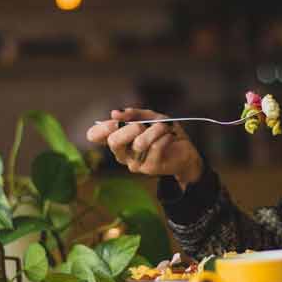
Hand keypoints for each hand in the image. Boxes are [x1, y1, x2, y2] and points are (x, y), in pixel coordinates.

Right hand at [86, 108, 202, 188]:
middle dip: (130, 128)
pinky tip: (170, 137)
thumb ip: (134, 114)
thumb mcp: (151, 117)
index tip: (114, 120)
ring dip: (155, 130)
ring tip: (164, 127)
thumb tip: (115, 113)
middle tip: (143, 125)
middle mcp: (122, 153)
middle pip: (114, 141)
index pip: (95, 136)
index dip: (100, 127)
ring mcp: (134, 163)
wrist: (186, 151)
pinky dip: (165, 136)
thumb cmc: (164, 133)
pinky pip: (156, 147)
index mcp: (118, 139)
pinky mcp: (150, 168)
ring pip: (140, 143)